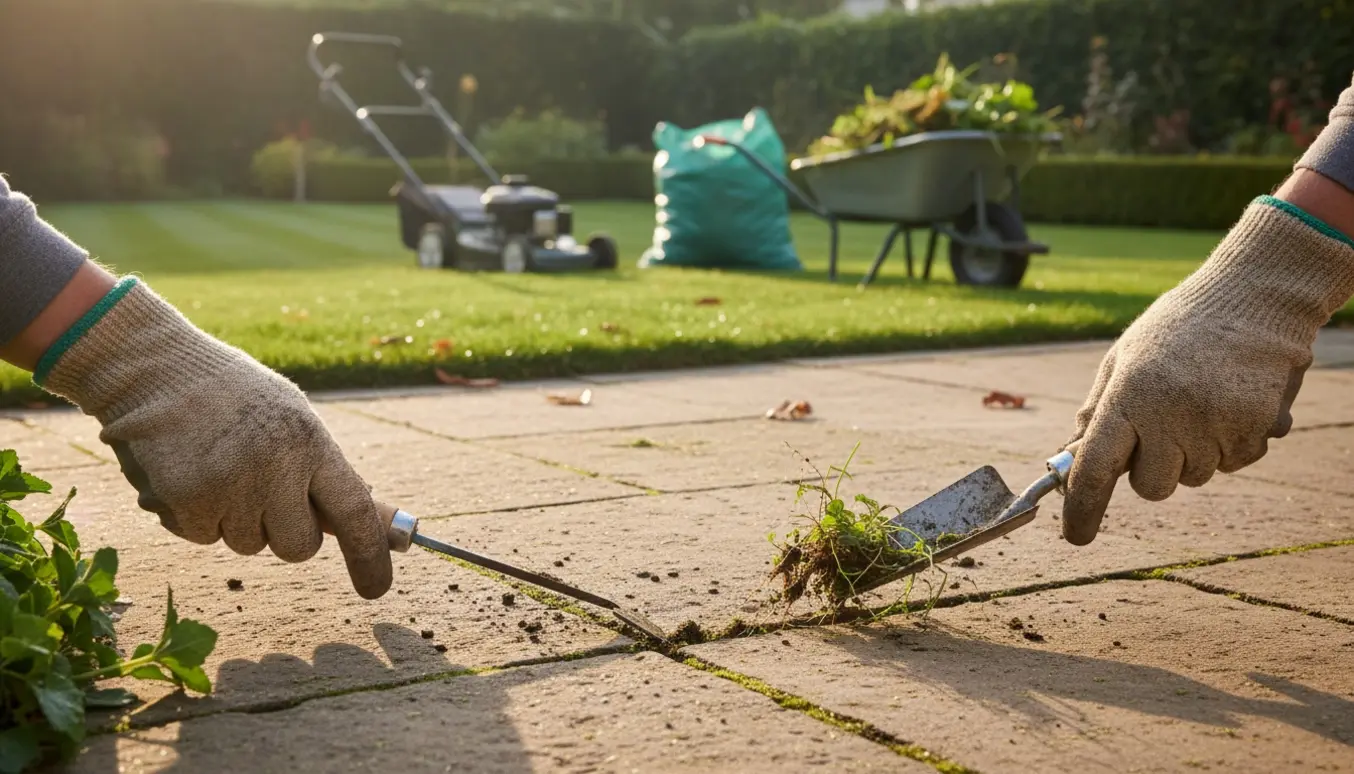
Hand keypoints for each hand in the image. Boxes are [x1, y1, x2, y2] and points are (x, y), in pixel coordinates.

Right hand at [36, 278, 392, 598]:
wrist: (153, 366)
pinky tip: (186, 471)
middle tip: (261, 492)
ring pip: (247, 545)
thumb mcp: (292, 420)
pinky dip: (195, 516)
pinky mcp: (186, 501)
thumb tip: (387, 530)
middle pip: (298, 546)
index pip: (354, 511)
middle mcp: (275, 466)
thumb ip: (329, 476)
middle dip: (284, 534)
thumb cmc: (234, 396)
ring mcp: (229, 486)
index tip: (377, 589)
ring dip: (235, 520)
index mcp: (310, 441)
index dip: (370, 555)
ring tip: (216, 465)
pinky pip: (202, 538)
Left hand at [1062, 197, 1353, 544]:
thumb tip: (1073, 459)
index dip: (1082, 509)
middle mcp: (1170, 416)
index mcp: (1128, 396)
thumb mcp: (1123, 358)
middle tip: (1161, 428)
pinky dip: (1229, 443)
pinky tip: (1230, 402)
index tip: (1075, 535)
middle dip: (1151, 471)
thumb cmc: (1178, 327)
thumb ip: (1097, 410)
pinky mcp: (1257, 429)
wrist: (1254, 296)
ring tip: (1200, 400)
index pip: (1094, 468)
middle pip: (1151, 488)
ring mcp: (1216, 425)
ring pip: (1195, 477)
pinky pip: (1234, 463)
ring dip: (1193, 453)